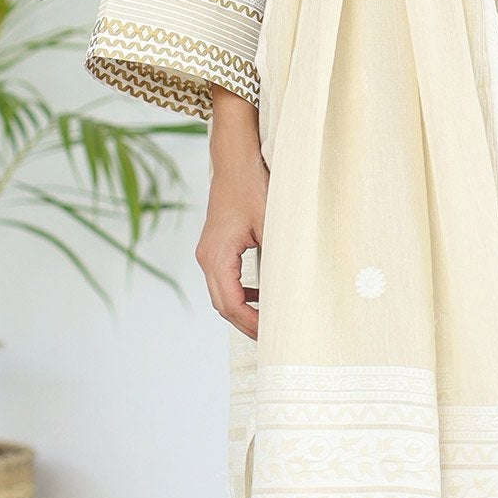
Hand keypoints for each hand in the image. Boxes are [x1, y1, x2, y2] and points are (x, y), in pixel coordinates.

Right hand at [197, 85, 267, 337]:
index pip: (230, 304)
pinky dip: (240, 293)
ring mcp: (207, 252)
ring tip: (269, 322)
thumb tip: (291, 292)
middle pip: (222, 305)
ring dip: (243, 309)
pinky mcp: (214, 246)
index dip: (251, 323)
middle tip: (275, 338)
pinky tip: (261, 295)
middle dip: (247, 323)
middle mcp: (206, 257)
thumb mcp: (272, 224)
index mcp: (217, 256)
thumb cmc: (253, 186)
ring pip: (221, 294)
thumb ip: (278, 259)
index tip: (274, 335)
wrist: (235, 159)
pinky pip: (224, 280)